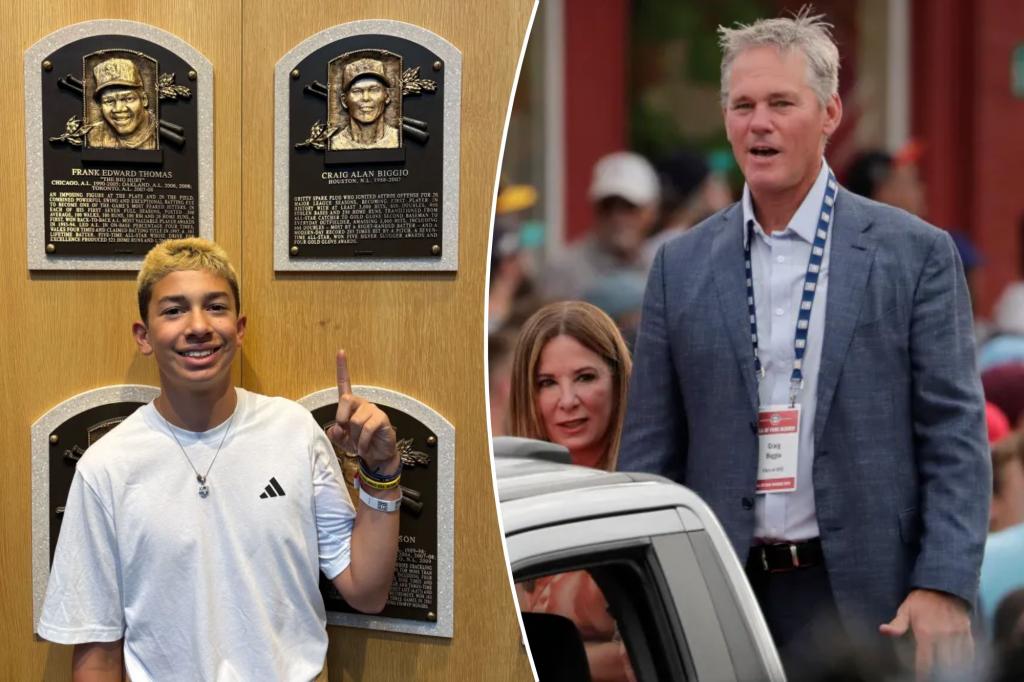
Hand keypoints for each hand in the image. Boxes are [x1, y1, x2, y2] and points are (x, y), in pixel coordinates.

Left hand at [327, 350, 398, 473]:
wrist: (376, 456)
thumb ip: (334, 433)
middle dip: (342, 419)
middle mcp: (362, 404)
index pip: (345, 384)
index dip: (342, 368)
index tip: (341, 352)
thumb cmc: (359, 444)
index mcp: (351, 406)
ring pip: (355, 420)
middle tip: (348, 433)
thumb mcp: (341, 440)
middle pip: (345, 400)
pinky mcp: (382, 419)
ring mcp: (373, 410)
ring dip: (354, 437)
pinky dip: (362, 442)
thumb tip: (336, 428)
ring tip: (359, 443)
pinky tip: (365, 447)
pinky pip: (367, 428)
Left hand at [879, 588, 972, 679]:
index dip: (923, 674)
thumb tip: (882, 630)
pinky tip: (961, 667)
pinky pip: (970, 652)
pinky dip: (967, 662)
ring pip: (959, 661)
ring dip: (953, 670)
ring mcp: (957, 634)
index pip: (925, 661)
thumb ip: (897, 624)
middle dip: (940, 674)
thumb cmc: (920, 599)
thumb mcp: (905, 610)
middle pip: (944, 665)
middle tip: (935, 677)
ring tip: (947, 675)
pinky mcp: (967, 631)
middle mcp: (943, 635)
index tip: (921, 680)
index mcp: (925, 632)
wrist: (942, 584)